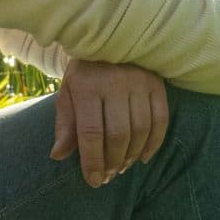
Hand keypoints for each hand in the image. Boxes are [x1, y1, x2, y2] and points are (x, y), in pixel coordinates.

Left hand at [52, 59, 168, 185]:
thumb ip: (65, 124)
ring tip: (122, 168)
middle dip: (113, 162)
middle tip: (108, 177)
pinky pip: (160, 120)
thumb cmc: (85, 73)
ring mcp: (139, 83)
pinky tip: (142, 157)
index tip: (93, 181)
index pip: (91, 132)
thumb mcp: (68, 94)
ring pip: (140, 130)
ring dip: (131, 156)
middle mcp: (115, 83)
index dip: (92, 161)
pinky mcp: (157, 84)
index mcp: (87, 86)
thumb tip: (58, 155)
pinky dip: (154, 143)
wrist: (110, 39)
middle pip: (118, 134)